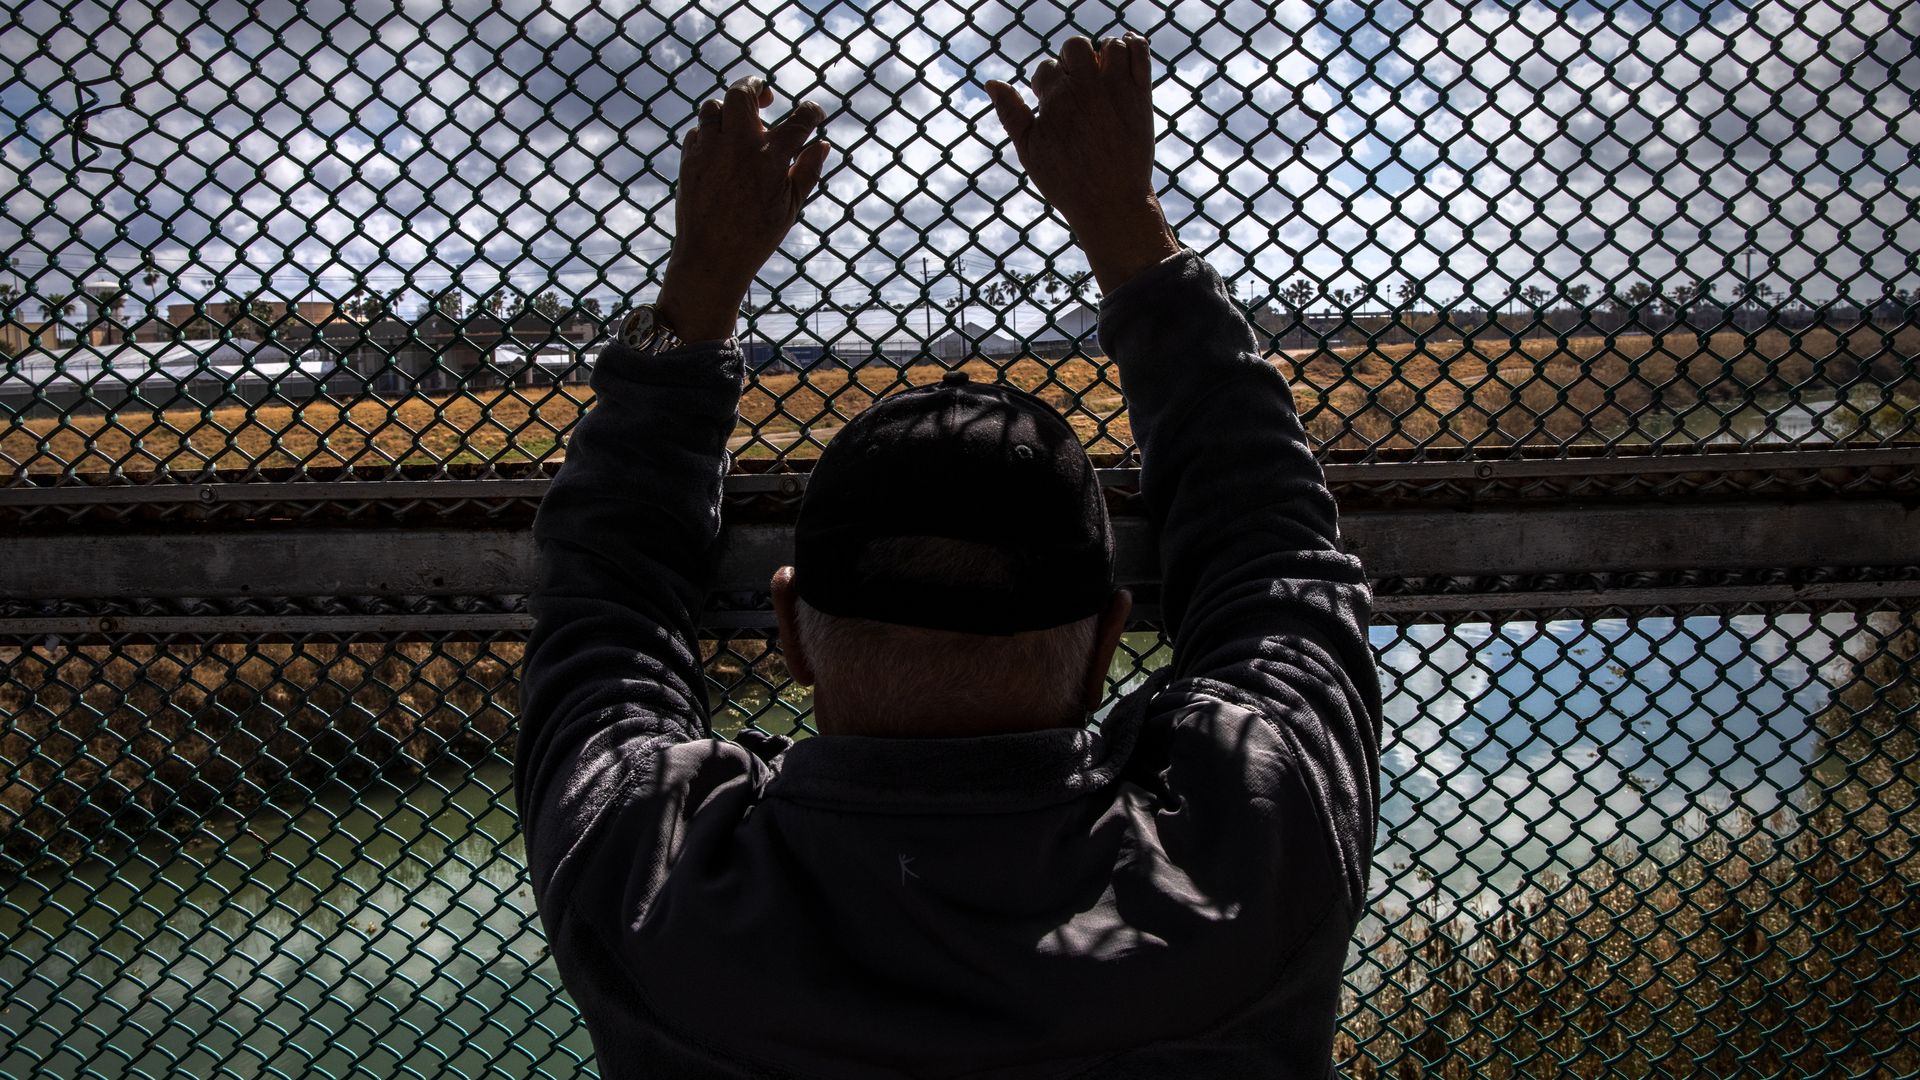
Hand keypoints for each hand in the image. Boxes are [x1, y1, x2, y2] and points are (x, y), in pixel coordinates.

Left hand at [656, 77, 830, 340]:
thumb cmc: (756, 237)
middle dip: (756, 86)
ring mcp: (710, 151)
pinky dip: (711, 133)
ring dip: (729, 109)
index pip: (799, 120)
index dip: (811, 111)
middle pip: (743, 92)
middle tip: (765, 96)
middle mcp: (738, 147)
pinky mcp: (688, 160)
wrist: (711, 259)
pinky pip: (697, 131)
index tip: (814, 114)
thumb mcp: (790, 207)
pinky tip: (723, 148)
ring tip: (740, 123)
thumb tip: (823, 144)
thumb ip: (807, 171)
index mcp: (770, 159)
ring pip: (714, 106)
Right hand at [985, 34, 1178, 292]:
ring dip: (1103, 55)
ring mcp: (1116, 89)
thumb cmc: (1066, 182)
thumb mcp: (1029, 151)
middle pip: (1075, 47)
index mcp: (1056, 100)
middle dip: (1072, 62)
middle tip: (1077, 87)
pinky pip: (1139, 49)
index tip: (1054, 106)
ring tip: (1101, 79)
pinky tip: (1122, 65)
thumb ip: (1011, 114)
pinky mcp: (1140, 94)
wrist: (1112, 204)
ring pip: (1109, 45)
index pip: (1046, 69)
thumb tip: (991, 82)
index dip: (1047, 86)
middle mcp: (1086, 89)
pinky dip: (1132, 46)